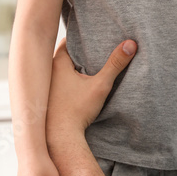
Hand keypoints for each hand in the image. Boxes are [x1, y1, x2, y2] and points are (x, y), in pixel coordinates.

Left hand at [45, 38, 137, 152]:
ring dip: (70, 70)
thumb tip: (131, 44)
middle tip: (92, 51)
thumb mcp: (100, 85)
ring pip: (59, 71)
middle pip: (63, 56)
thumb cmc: (77, 110)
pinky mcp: (47, 100)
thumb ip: (115, 64)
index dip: (80, 39)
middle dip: (76, 54)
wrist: (60, 139)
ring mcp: (45, 87)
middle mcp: (47, 73)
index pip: (67, 42)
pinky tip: (77, 89)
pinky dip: (66, 83)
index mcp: (57, 64)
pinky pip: (57, 85)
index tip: (91, 36)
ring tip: (86, 68)